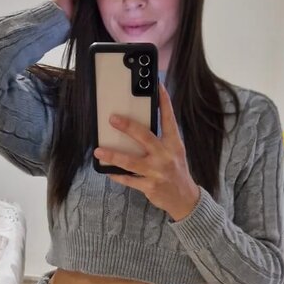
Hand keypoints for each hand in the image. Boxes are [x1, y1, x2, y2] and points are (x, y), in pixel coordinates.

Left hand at [93, 82, 201, 220]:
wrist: (184, 199)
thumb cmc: (176, 171)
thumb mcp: (174, 152)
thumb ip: (160, 139)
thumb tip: (137, 125)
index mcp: (173, 143)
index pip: (169, 119)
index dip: (164, 101)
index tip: (157, 85)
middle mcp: (165, 156)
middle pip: (145, 137)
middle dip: (128, 127)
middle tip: (112, 119)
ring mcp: (157, 172)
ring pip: (131, 162)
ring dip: (113, 156)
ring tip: (98, 151)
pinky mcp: (149, 186)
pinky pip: (129, 180)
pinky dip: (117, 175)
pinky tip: (107, 170)